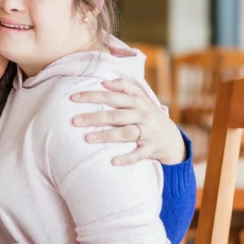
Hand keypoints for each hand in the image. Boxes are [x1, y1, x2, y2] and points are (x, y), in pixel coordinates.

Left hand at [70, 78, 186, 165]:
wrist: (170, 137)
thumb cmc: (145, 114)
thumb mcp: (139, 98)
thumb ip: (123, 87)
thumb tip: (103, 82)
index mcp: (137, 101)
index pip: (112, 97)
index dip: (93, 96)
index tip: (73, 98)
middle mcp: (143, 115)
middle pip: (116, 115)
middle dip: (95, 117)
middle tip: (74, 121)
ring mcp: (148, 132)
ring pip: (126, 133)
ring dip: (107, 136)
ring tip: (87, 138)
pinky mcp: (151, 148)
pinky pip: (139, 154)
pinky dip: (127, 158)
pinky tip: (113, 161)